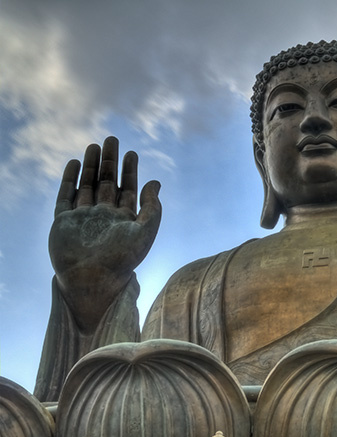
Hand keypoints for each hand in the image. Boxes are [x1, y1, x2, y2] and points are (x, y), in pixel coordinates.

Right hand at [49, 137, 160, 331]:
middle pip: (107, 182)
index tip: (132, 153)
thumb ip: (152, 207)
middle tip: (112, 139)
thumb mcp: (145, 231)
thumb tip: (156, 182)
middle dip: (109, 161)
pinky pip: (65, 196)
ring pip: (87, 185)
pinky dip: (70, 180)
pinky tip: (75, 163)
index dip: (130, 171)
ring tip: (94, 145)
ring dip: (90, 166)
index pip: (128, 190)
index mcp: (124, 220)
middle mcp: (104, 217)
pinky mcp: (63, 222)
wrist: (93, 280)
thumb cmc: (123, 259)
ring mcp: (83, 218)